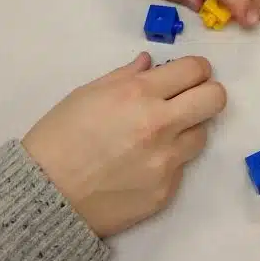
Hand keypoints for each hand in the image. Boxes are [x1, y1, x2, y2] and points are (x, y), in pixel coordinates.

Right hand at [23, 53, 225, 237]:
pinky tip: (140, 164)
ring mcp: (166, 161)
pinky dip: (168, 161)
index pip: (195, 69)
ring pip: (203, 134)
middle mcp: (160, 125)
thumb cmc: (59, 137)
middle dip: (207, 93)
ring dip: (187, 129)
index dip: (196, 69)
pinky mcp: (166, 191)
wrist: (44, 197)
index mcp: (139, 94)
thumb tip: (151, 63)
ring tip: (158, 135)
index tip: (188, 75)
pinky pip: (181, 167)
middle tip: (188, 99)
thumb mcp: (87, 94)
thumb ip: (125, 76)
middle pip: (216, 98)